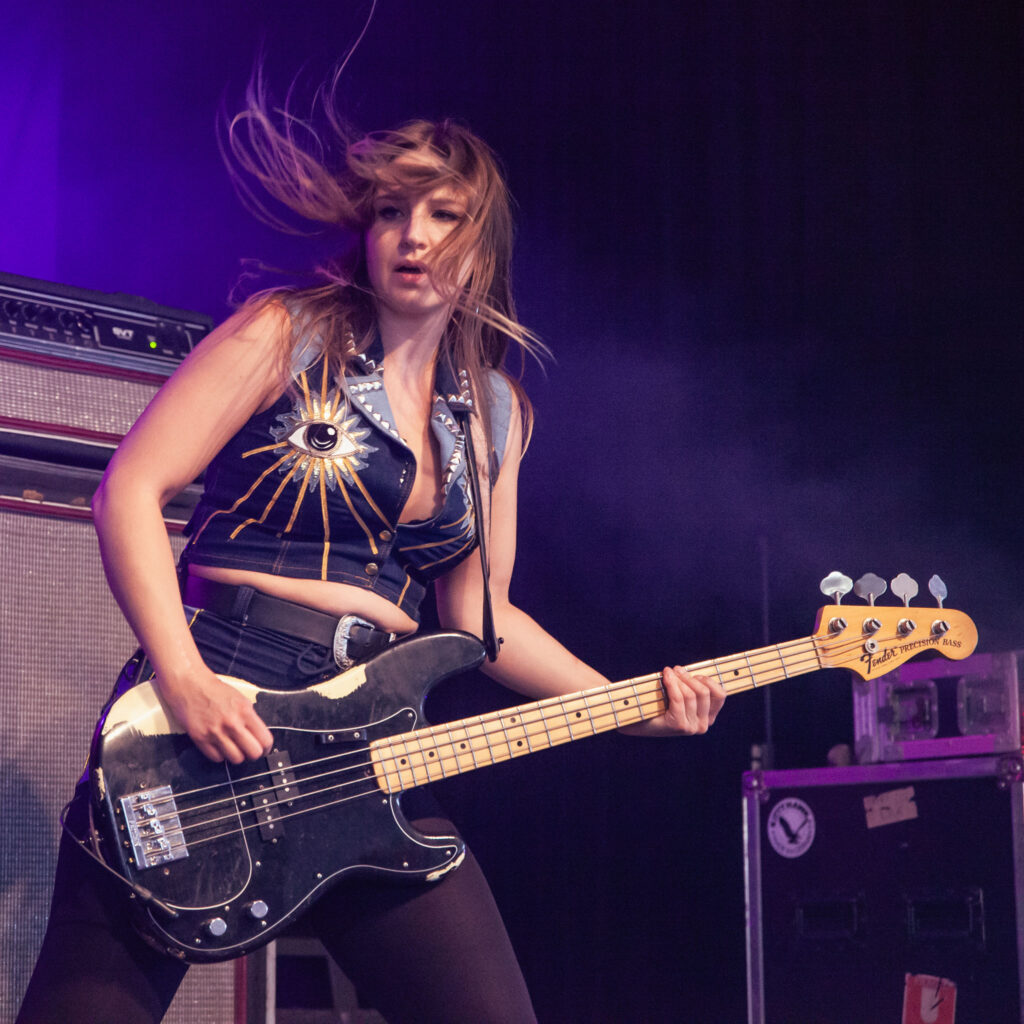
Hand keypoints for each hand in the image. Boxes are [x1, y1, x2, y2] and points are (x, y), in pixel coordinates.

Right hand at [157, 668, 274, 763]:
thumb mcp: (241, 700)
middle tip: (248, 750)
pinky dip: (220, 755)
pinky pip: (217, 758)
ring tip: (233, 747)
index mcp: (245, 711)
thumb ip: (250, 719)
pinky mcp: (200, 739)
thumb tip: (259, 737)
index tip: (263, 748)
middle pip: (253, 753)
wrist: (190, 685)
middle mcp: (232, 723)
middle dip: (253, 754)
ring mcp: (215, 732)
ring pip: (236, 759)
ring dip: (236, 755)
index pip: (265, 740)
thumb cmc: (216, 691)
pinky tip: (219, 745)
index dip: (266, 747)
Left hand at [657, 665, 725, 734]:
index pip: (720, 695)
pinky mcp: (679, 725)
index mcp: (708, 717)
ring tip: (669, 673)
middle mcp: (703, 725)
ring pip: (690, 694)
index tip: (695, 674)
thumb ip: (692, 685)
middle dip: (689, 677)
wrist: (641, 721)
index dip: (708, 680)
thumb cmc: (661, 704)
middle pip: (704, 692)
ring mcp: (692, 727)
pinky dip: (672, 684)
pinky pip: (678, 698)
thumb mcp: (682, 694)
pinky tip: (666, 675)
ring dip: (678, 679)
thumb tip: (693, 669)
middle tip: (677, 669)